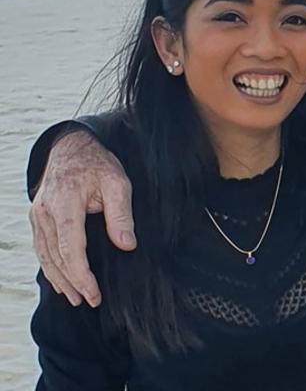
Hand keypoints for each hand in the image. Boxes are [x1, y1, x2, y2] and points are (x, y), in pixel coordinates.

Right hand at [28, 130, 134, 306]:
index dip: (82, 274)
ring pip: (45, 255)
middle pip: (55, 256)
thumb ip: (121, 213)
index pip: (70, 247)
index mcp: (64, 203)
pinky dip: (50, 267)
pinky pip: (41, 248)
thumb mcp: (117, 181)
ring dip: (59, 279)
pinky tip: (61, 281)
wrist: (70, 147)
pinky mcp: (36, 218)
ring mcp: (37, 216)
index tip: (94, 293)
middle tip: (90, 301)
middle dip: (72, 282)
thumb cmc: (97, 164)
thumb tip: (126, 244)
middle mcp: (44, 212)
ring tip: (76, 298)